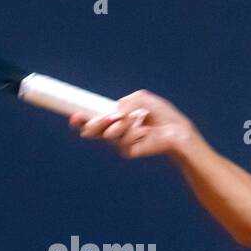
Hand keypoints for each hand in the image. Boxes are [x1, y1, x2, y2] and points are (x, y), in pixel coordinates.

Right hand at [68, 89, 201, 159]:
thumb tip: (115, 113)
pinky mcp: (128, 151)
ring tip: (139, 120)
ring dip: (123, 124)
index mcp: (114, 117)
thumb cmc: (160, 114)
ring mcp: (119, 142)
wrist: (176, 130)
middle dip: (93, 123)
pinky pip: (124, 140)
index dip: (81, 118)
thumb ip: (127, 102)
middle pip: (92, 130)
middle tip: (98, 118)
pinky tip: (145, 132)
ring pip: (110, 133)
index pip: (93, 118)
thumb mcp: (143, 99)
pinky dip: (134, 132)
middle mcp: (114, 131)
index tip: (73, 116)